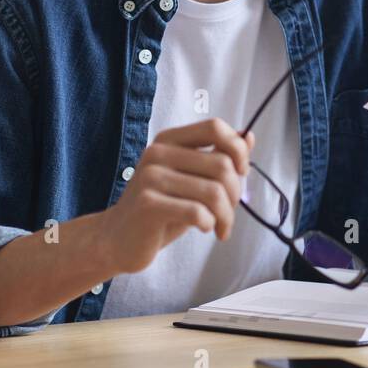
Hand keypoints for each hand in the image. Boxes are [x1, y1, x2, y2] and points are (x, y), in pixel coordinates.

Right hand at [101, 118, 254, 274]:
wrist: (118, 240)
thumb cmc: (162, 209)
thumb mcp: (191, 180)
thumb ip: (217, 157)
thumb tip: (248, 136)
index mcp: (169, 140)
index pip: (214, 127)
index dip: (237, 149)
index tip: (242, 172)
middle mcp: (157, 153)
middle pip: (221, 164)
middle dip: (235, 193)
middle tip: (228, 212)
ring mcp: (150, 178)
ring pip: (214, 192)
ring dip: (226, 215)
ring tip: (221, 226)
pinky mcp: (148, 204)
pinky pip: (197, 212)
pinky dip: (210, 223)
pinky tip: (206, 229)